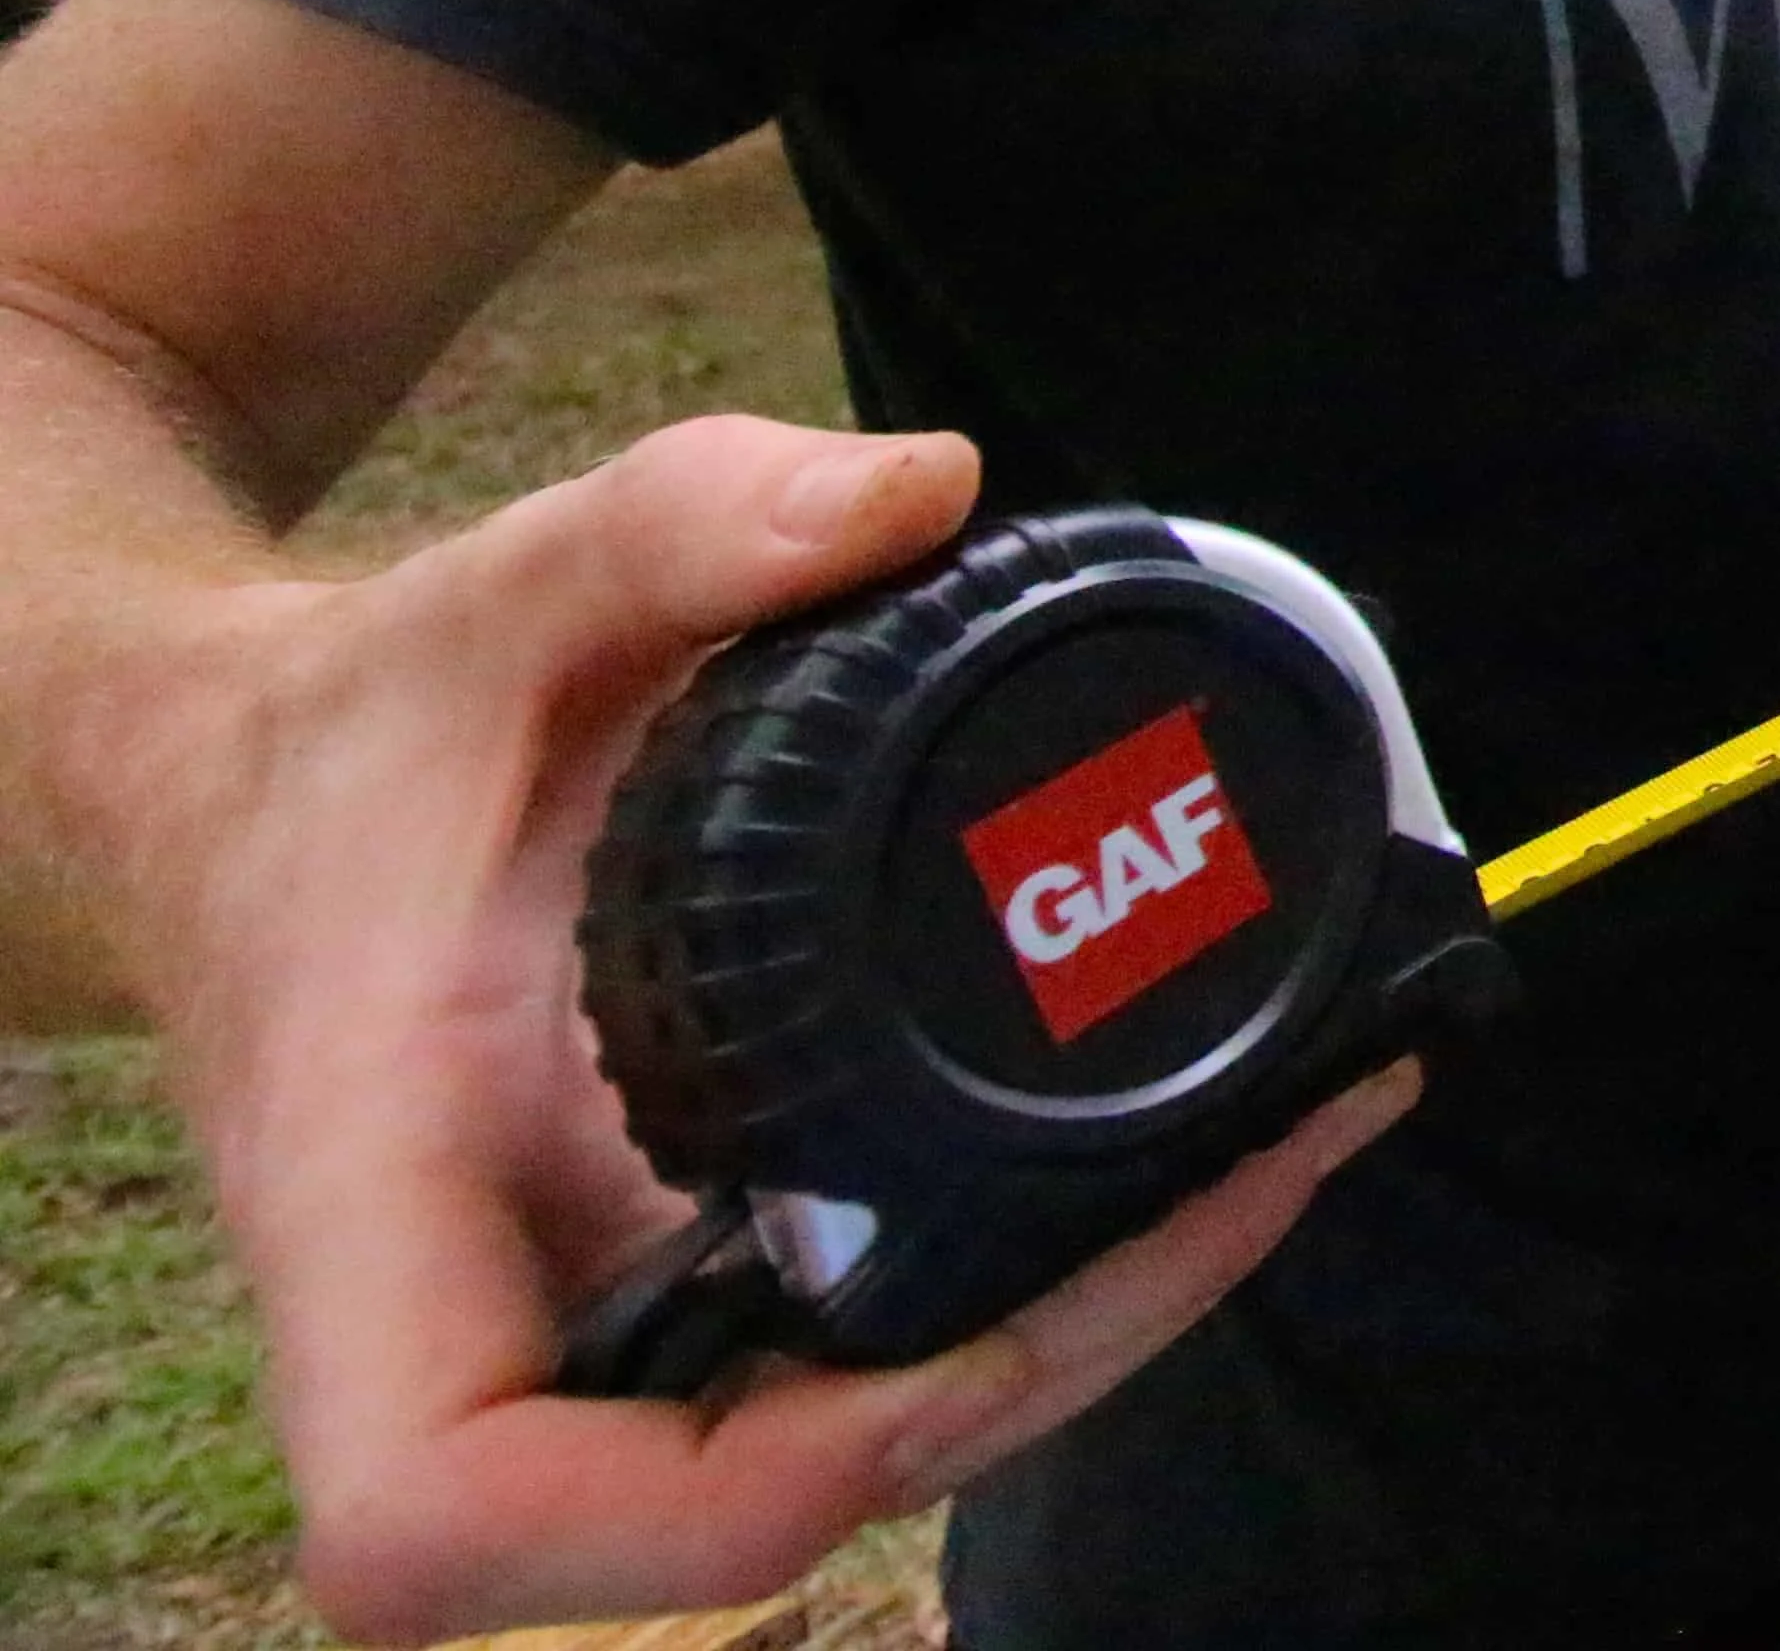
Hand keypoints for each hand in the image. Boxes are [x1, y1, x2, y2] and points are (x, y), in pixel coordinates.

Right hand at [119, 410, 1415, 1642]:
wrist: (254, 794)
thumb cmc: (349, 734)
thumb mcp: (498, 590)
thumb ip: (684, 522)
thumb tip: (919, 489)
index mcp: (369, 1210)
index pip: (459, 1507)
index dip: (709, 1490)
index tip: (935, 1350)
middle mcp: (479, 1317)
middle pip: (744, 1501)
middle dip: (1031, 1362)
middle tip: (1273, 1156)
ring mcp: (602, 1312)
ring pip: (848, 1436)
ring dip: (1087, 1320)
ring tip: (1307, 1130)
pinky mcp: (691, 1269)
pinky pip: (875, 1333)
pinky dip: (1046, 1264)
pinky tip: (1210, 1140)